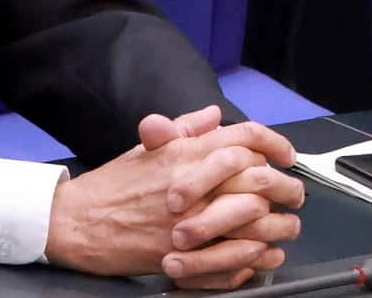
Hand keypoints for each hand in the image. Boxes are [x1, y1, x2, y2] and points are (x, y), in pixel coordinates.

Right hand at [47, 114, 301, 286]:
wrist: (76, 223)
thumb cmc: (111, 186)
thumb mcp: (145, 147)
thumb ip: (183, 129)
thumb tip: (213, 115)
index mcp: (183, 152)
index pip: (243, 137)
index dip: (274, 142)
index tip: (287, 154)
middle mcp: (190, 182)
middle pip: (257, 176)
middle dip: (285, 184)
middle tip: (295, 192)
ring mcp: (188, 219)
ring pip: (253, 218)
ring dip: (278, 223)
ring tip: (287, 225)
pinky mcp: (183, 253)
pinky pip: (233, 255)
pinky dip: (256, 256)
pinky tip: (264, 254)